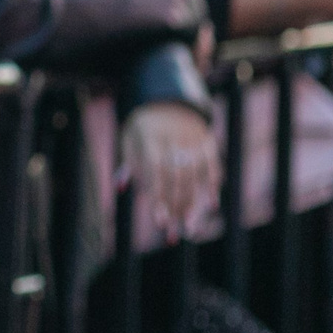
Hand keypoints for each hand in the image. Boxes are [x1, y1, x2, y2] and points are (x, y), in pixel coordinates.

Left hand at [121, 99, 216, 243]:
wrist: (167, 98)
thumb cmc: (143, 126)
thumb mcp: (129, 139)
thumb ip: (129, 163)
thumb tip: (120, 187)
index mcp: (150, 140)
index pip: (155, 174)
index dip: (158, 199)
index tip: (158, 222)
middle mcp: (174, 141)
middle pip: (177, 180)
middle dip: (175, 208)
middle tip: (174, 234)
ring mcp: (193, 141)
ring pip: (196, 177)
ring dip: (194, 204)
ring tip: (189, 228)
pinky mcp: (207, 141)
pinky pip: (213, 166)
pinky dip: (213, 186)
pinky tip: (211, 205)